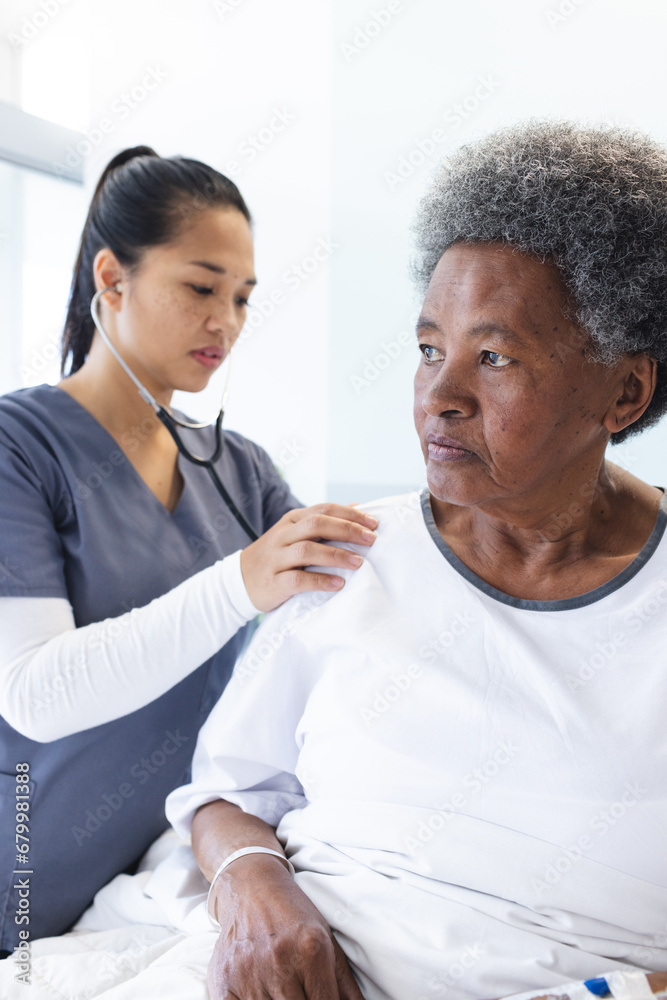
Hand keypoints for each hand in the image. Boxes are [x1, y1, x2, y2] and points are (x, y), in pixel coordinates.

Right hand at [207, 855, 364, 998]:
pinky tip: (260, 995)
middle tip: (299, 992)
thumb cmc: (292, 915)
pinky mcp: (224, 979)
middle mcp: (280, 959)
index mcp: (311, 949)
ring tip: (281, 989)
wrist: (250, 887)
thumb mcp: (327, 940)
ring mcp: (249, 971)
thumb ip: (344, 984)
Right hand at [240, 503, 377, 611]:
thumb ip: (323, 521)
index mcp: (291, 520)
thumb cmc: (276, 557)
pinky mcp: (273, 582)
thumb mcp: (295, 533)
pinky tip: (338, 584)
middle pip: (317, 524)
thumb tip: (356, 506)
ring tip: (359, 562)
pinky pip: (297, 580)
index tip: (374, 523)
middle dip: (347, 530)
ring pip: (307, 550)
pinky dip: (320, 580)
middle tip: (371, 540)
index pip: (324, 509)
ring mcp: (276, 558)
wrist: (239, 581)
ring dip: (336, 555)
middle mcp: (283, 535)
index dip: (350, 514)